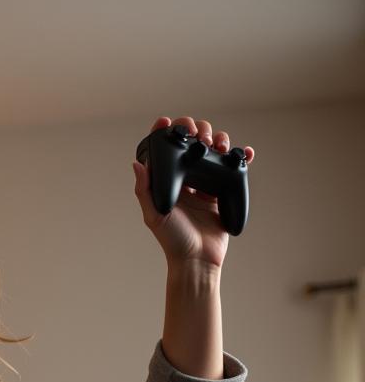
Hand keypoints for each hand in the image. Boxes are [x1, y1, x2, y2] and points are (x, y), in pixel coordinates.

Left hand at [133, 116, 255, 269]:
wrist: (198, 259)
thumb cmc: (173, 241)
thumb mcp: (154, 215)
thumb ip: (145, 190)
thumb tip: (137, 164)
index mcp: (167, 182)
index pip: (166, 151)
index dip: (167, 133)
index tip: (168, 122)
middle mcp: (186, 180)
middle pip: (192, 144)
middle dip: (198, 132)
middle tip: (200, 137)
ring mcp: (205, 184)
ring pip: (213, 152)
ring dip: (219, 140)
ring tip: (219, 144)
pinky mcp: (222, 191)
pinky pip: (232, 169)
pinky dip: (240, 158)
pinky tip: (243, 153)